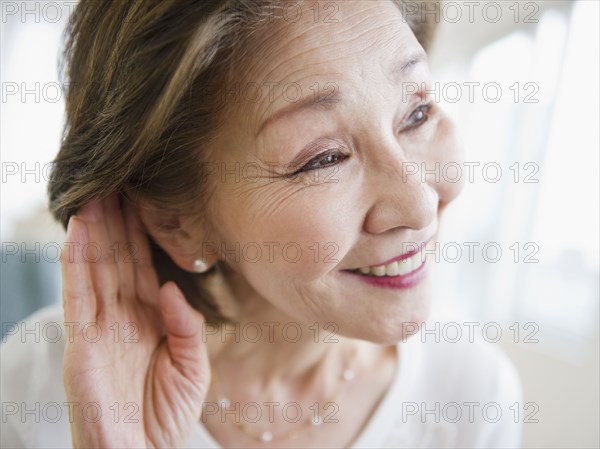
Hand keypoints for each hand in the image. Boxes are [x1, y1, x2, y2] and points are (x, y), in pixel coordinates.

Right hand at [60, 194, 210, 447]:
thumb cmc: (165, 417)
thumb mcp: (192, 368)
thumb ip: (187, 326)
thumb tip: (172, 287)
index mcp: (149, 320)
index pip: (144, 267)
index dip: (142, 234)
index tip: (143, 199)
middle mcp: (122, 317)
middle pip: (118, 259)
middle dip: (116, 221)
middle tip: (116, 180)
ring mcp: (99, 328)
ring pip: (95, 269)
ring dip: (93, 231)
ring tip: (94, 194)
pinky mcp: (82, 343)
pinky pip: (77, 296)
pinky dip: (76, 264)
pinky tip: (78, 233)